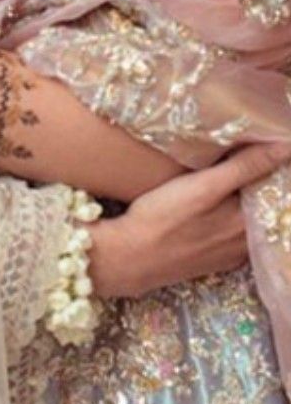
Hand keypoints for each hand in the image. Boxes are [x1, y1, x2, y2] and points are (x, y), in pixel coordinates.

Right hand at [90, 141, 290, 298]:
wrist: (129, 258)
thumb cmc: (163, 217)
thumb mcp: (205, 186)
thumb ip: (247, 166)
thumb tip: (286, 147)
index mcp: (249, 224)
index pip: (275, 190)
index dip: (272, 166)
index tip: (265, 143)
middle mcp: (245, 245)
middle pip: (264, 207)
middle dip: (260, 182)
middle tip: (247, 153)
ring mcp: (228, 255)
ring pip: (248, 221)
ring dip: (245, 200)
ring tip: (231, 173)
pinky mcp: (211, 259)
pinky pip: (233, 235)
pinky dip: (232, 217)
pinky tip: (216, 205)